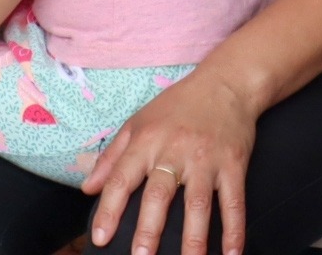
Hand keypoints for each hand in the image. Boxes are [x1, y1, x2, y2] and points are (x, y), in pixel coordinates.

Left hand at [82, 67, 256, 254]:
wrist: (227, 83)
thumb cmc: (178, 105)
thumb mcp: (138, 122)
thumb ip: (111, 157)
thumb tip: (86, 189)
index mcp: (148, 140)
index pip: (122, 178)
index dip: (110, 209)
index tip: (100, 238)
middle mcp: (176, 150)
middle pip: (160, 194)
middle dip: (149, 228)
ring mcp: (207, 158)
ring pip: (198, 203)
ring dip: (193, 237)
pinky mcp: (234, 163)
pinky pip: (234, 200)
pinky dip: (234, 229)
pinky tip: (232, 253)